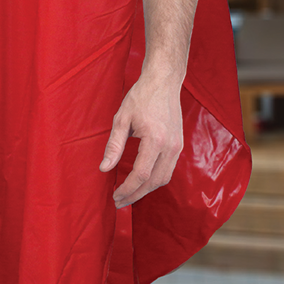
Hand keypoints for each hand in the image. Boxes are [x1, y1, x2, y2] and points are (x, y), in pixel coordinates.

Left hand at [99, 74, 183, 208]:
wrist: (164, 82)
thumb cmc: (141, 97)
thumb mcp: (122, 118)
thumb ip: (114, 145)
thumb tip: (104, 168)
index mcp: (155, 139)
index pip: (141, 174)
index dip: (128, 189)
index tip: (115, 196)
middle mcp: (170, 146)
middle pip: (154, 182)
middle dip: (136, 195)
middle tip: (119, 202)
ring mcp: (177, 147)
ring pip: (163, 179)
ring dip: (146, 190)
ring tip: (128, 194)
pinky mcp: (179, 145)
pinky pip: (168, 170)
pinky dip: (155, 180)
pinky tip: (142, 181)